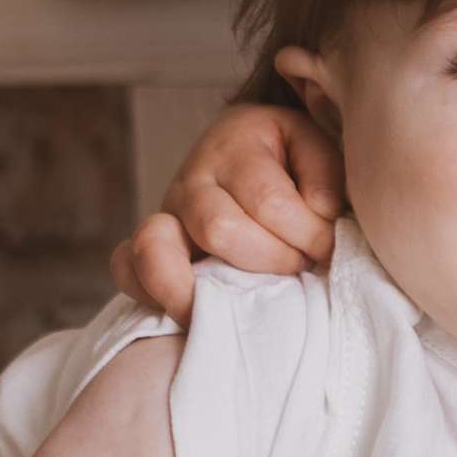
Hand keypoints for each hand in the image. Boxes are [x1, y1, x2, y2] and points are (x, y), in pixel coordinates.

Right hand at [109, 103, 343, 315]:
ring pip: (161, 252)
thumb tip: (319, 216)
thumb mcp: (317, 148)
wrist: (250, 146)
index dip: (309, 235)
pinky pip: (127, 268)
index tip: (329, 248)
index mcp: (236, 145)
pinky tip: (194, 311)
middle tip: (299, 267)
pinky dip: (152, 293)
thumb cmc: (290, 157)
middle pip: (219, 229)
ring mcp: (165, 213)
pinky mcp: (150, 246)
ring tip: (242, 307)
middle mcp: (192, 179)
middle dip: (271, 259)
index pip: (269, 202)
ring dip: (207, 288)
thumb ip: (326, 178)